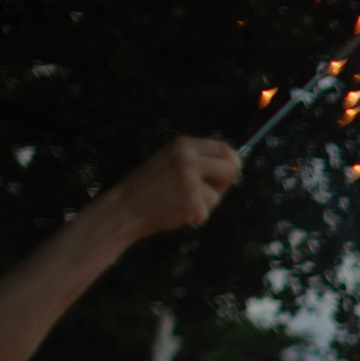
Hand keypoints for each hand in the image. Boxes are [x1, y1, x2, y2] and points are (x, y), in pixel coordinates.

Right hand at [99, 136, 240, 238]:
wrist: (124, 208)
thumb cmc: (150, 188)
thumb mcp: (171, 162)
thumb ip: (198, 161)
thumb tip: (235, 165)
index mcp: (182, 145)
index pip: (224, 148)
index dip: (231, 163)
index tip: (228, 174)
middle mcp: (188, 158)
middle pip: (231, 168)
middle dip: (223, 183)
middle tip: (203, 192)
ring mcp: (189, 179)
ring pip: (218, 194)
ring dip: (206, 203)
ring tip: (180, 201)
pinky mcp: (191, 200)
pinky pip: (208, 210)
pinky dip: (197, 215)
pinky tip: (178, 211)